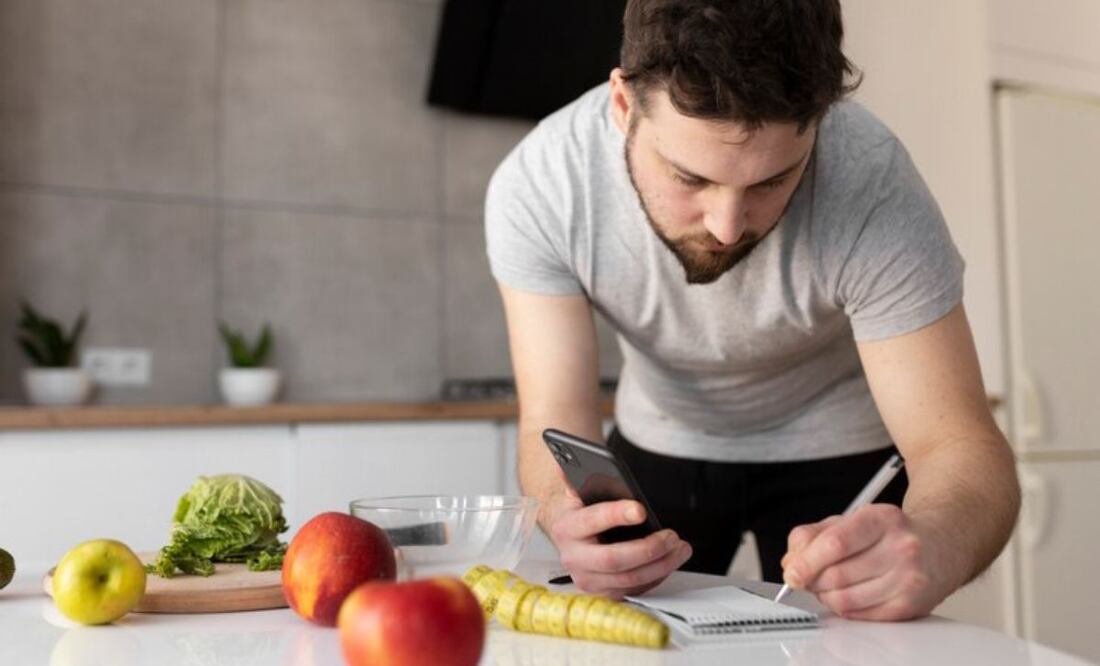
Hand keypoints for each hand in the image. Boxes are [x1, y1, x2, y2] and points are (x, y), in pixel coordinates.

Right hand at [546, 490, 691, 598]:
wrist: (570, 537)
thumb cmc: (581, 512)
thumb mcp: (576, 492)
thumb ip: (576, 476)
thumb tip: (573, 457)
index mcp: (567, 527)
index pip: (592, 521)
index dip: (616, 515)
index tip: (640, 509)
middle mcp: (573, 557)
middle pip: (613, 560)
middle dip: (647, 549)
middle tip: (671, 536)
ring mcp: (588, 579)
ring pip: (628, 579)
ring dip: (660, 565)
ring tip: (680, 548)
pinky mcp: (604, 592)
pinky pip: (634, 590)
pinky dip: (656, 576)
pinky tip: (670, 561)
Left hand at [780, 504, 961, 620]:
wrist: (940, 546)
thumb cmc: (890, 533)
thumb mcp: (851, 519)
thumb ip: (813, 535)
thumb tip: (791, 562)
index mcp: (882, 518)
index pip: (835, 544)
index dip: (806, 562)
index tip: (791, 573)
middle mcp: (901, 546)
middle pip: (837, 575)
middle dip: (813, 582)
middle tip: (807, 579)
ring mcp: (909, 578)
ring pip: (846, 599)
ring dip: (826, 596)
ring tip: (828, 586)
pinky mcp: (911, 604)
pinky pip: (862, 614)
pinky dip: (844, 608)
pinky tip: (847, 596)